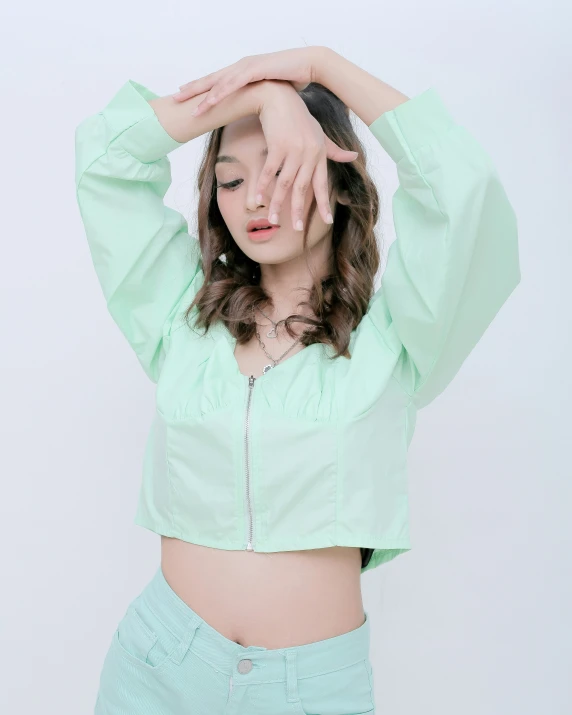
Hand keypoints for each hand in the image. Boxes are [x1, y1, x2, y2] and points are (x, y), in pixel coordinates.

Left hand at [172, 47, 325, 116]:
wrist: (308, 65)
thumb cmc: (291, 80)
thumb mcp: (269, 93)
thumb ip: (258, 100)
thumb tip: (255, 113)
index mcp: (242, 73)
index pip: (216, 82)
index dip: (199, 89)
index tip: (184, 97)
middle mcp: (240, 68)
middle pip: (211, 80)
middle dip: (192, 90)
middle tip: (174, 98)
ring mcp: (246, 67)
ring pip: (219, 83)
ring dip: (202, 95)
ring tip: (189, 107)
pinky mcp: (254, 70)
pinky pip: (233, 84)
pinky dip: (219, 93)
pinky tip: (208, 101)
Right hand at [253, 82, 356, 228]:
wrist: (279, 96)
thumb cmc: (299, 116)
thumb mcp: (319, 133)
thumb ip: (334, 149)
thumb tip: (354, 157)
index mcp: (319, 153)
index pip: (322, 183)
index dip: (324, 203)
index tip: (327, 221)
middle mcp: (309, 153)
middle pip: (304, 188)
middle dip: (300, 210)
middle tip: (297, 229)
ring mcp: (294, 150)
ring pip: (286, 183)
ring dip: (278, 204)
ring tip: (273, 220)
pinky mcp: (278, 145)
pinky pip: (269, 172)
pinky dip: (263, 187)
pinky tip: (258, 200)